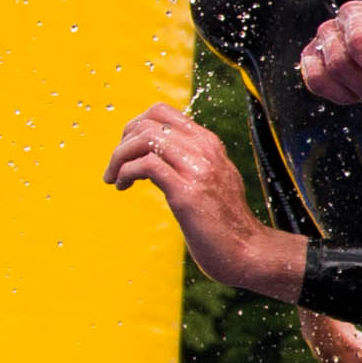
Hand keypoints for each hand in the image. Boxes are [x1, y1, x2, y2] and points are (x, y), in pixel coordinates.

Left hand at [105, 105, 306, 297]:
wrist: (248, 251)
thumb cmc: (225, 223)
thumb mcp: (213, 180)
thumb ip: (193, 163)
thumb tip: (158, 157)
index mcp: (209, 143)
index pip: (161, 111)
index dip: (135, 126)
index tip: (127, 150)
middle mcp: (205, 149)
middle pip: (148, 121)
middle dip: (122, 141)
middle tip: (116, 166)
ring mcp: (197, 169)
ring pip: (145, 139)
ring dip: (119, 156)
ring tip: (113, 178)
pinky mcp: (187, 192)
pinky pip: (146, 165)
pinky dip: (125, 172)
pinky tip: (123, 186)